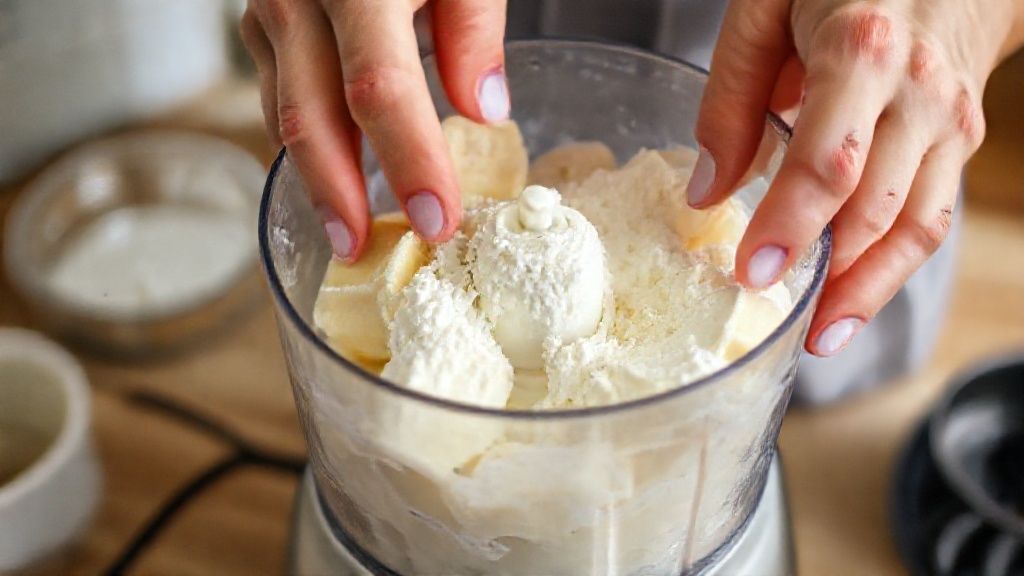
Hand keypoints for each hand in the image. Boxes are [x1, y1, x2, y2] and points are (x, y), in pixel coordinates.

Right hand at [240, 0, 508, 260]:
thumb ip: (473, 27)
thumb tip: (483, 112)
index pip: (382, 91)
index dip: (410, 164)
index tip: (437, 221)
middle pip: (311, 118)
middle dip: (341, 197)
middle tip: (366, 255)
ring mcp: (269, 9)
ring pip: (284, 112)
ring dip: (317, 179)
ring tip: (350, 233)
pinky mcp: (261, 20)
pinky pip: (276, 93)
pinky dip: (305, 142)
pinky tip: (332, 176)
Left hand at [688, 0, 1023, 355]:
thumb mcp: (766, 5)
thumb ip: (732, 95)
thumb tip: (708, 189)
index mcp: (862, 51)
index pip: (829, 161)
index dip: (789, 224)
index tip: (750, 272)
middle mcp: (918, 96)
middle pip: (876, 207)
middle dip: (826, 274)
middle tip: (774, 315)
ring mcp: (950, 123)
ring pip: (916, 226)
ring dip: (868, 290)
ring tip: (820, 337)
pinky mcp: (961, 142)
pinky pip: (931, 216)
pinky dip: (893, 266)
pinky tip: (854, 298)